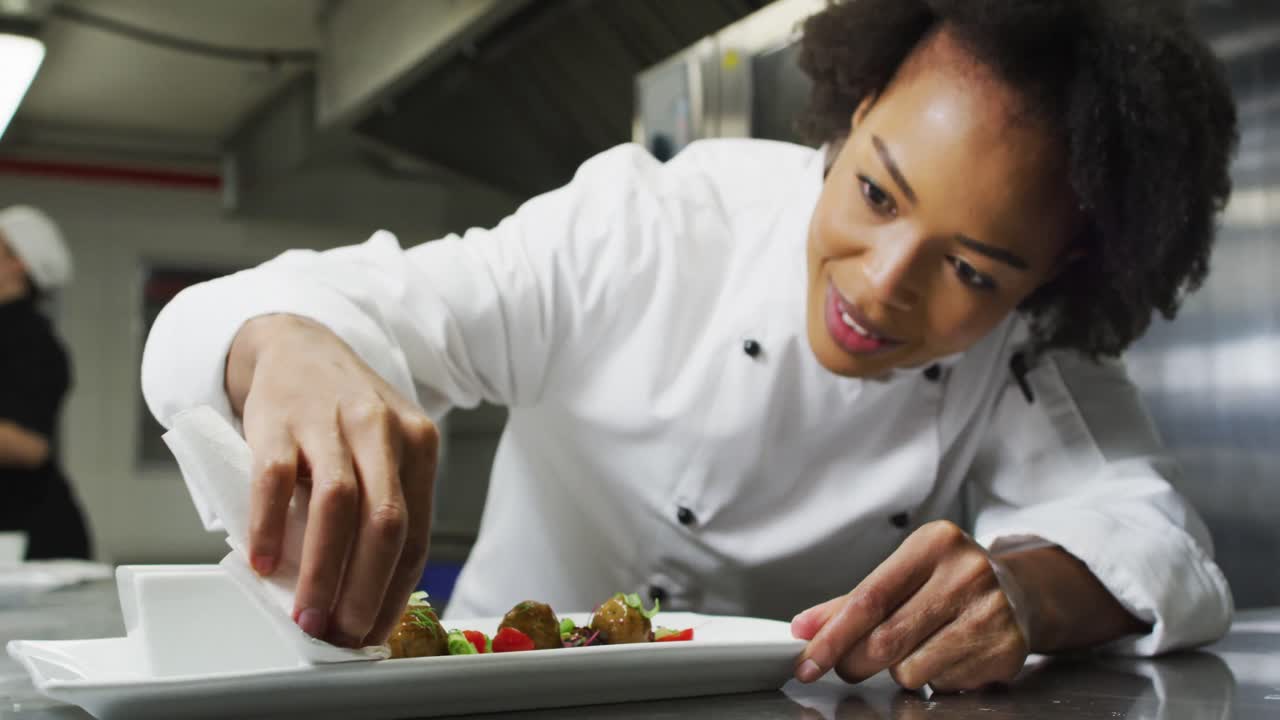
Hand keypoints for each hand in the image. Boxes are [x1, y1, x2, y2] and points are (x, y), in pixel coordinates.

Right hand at [227, 314, 437, 647]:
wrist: (297, 344)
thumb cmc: (344, 414)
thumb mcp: (383, 448)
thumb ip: (382, 506)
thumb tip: (364, 594)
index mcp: (419, 444)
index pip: (416, 535)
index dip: (394, 593)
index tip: (372, 635)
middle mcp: (382, 431)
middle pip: (386, 523)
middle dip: (363, 590)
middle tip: (340, 635)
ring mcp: (332, 422)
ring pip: (338, 505)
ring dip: (323, 570)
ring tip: (306, 615)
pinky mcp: (281, 419)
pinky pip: (276, 481)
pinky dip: (270, 528)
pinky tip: (263, 564)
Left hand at [791, 521, 1027, 691]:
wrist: (1020, 594)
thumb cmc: (948, 582)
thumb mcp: (902, 574)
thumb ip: (850, 602)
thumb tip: (803, 628)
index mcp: (934, 543)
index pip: (869, 598)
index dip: (832, 636)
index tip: (807, 660)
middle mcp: (966, 573)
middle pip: (886, 639)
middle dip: (854, 661)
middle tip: (847, 665)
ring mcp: (991, 612)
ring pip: (911, 669)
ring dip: (900, 670)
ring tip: (919, 646)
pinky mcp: (1006, 650)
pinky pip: (943, 683)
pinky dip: (934, 677)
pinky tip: (950, 654)